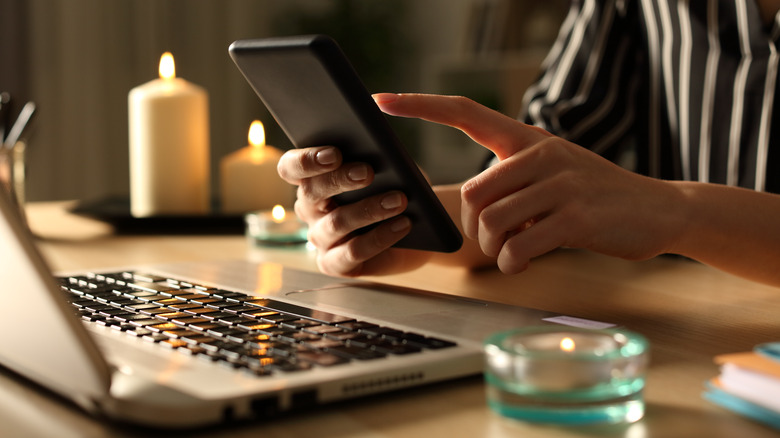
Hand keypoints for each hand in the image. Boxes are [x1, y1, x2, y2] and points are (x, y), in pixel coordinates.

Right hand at [277, 145, 429, 276]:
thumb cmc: (395, 189)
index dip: (306, 160)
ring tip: (399, 200)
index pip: (291, 168)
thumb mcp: (388, 169)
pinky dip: (380, 237)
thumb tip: (379, 152)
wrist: (416, 229)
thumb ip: (376, 158)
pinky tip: (402, 224)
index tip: (334, 154)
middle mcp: (309, 209)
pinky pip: (352, 252)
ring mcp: (319, 239)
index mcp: (312, 179)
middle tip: (368, 172)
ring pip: (336, 222)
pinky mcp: (335, 264)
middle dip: (340, 179)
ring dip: (369, 209)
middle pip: (311, 192)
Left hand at [374, 93, 685, 273]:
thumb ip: (514, 180)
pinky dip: (512, 262)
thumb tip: (474, 206)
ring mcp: (561, 184)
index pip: (465, 112)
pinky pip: (520, 245)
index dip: (420, 105)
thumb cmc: (595, 198)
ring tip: (511, 253)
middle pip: (474, 192)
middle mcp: (541, 153)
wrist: (659, 210)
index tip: (381, 99)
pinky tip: (522, 263)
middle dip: (474, 228)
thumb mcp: (554, 174)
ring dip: (493, 248)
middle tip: (493, 242)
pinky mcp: (575, 217)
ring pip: (493, 221)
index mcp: (528, 139)